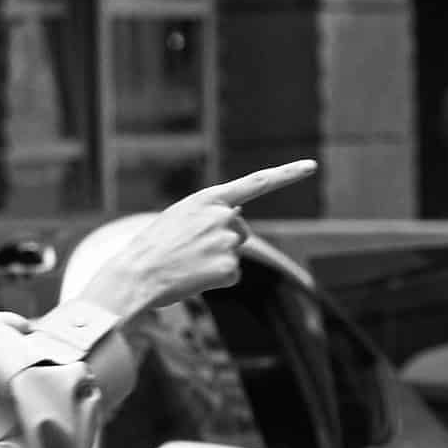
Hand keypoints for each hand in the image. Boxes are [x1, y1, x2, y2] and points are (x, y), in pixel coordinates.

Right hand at [79, 160, 319, 321]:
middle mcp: (222, 216)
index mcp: (209, 198)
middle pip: (241, 231)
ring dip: (216, 263)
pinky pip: (232, 277)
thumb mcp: (180, 217)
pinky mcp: (228, 268)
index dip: (287, 174)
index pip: (257, 183)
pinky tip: (194, 278)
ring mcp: (227, 242)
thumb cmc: (152, 248)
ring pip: (234, 255)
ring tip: (187, 265)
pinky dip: (215, 281)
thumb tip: (239, 220)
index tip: (311, 166)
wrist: (135, 275)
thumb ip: (211, 212)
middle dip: (224, 243)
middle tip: (190, 252)